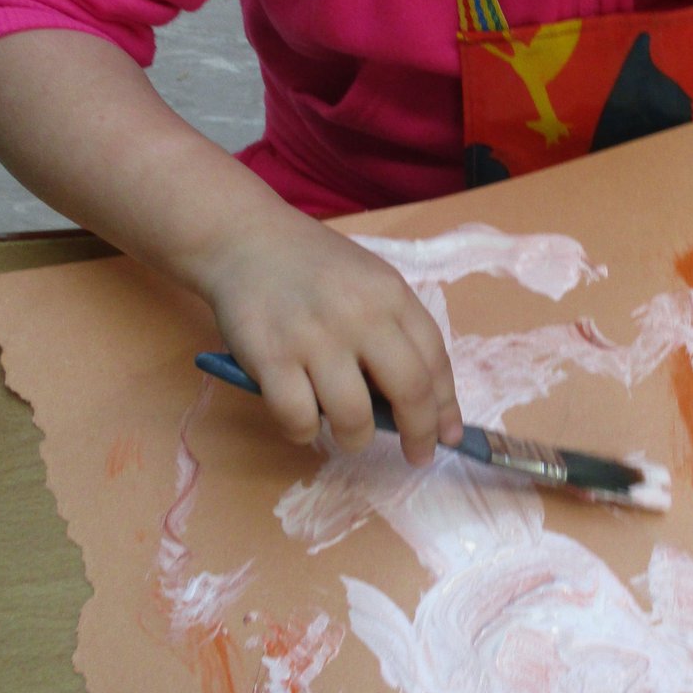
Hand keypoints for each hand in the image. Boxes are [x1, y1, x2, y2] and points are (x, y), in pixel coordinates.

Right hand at [197, 210, 462, 463]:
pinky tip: (303, 420)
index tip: (448, 435)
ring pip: (353, 416)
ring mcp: (314, 337)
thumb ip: (397, 333)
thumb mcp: (370, 284)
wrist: (243, 238)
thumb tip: (424, 403)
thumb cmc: (315, 269)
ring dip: (356, 438)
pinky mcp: (270, 357)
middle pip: (409, 391)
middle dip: (419, 435)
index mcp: (392, 295)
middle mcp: (359, 315)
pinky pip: (299, 419)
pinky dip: (304, 431)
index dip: (446, 407)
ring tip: (350, 435)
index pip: (435, 361)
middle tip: (416, 455)